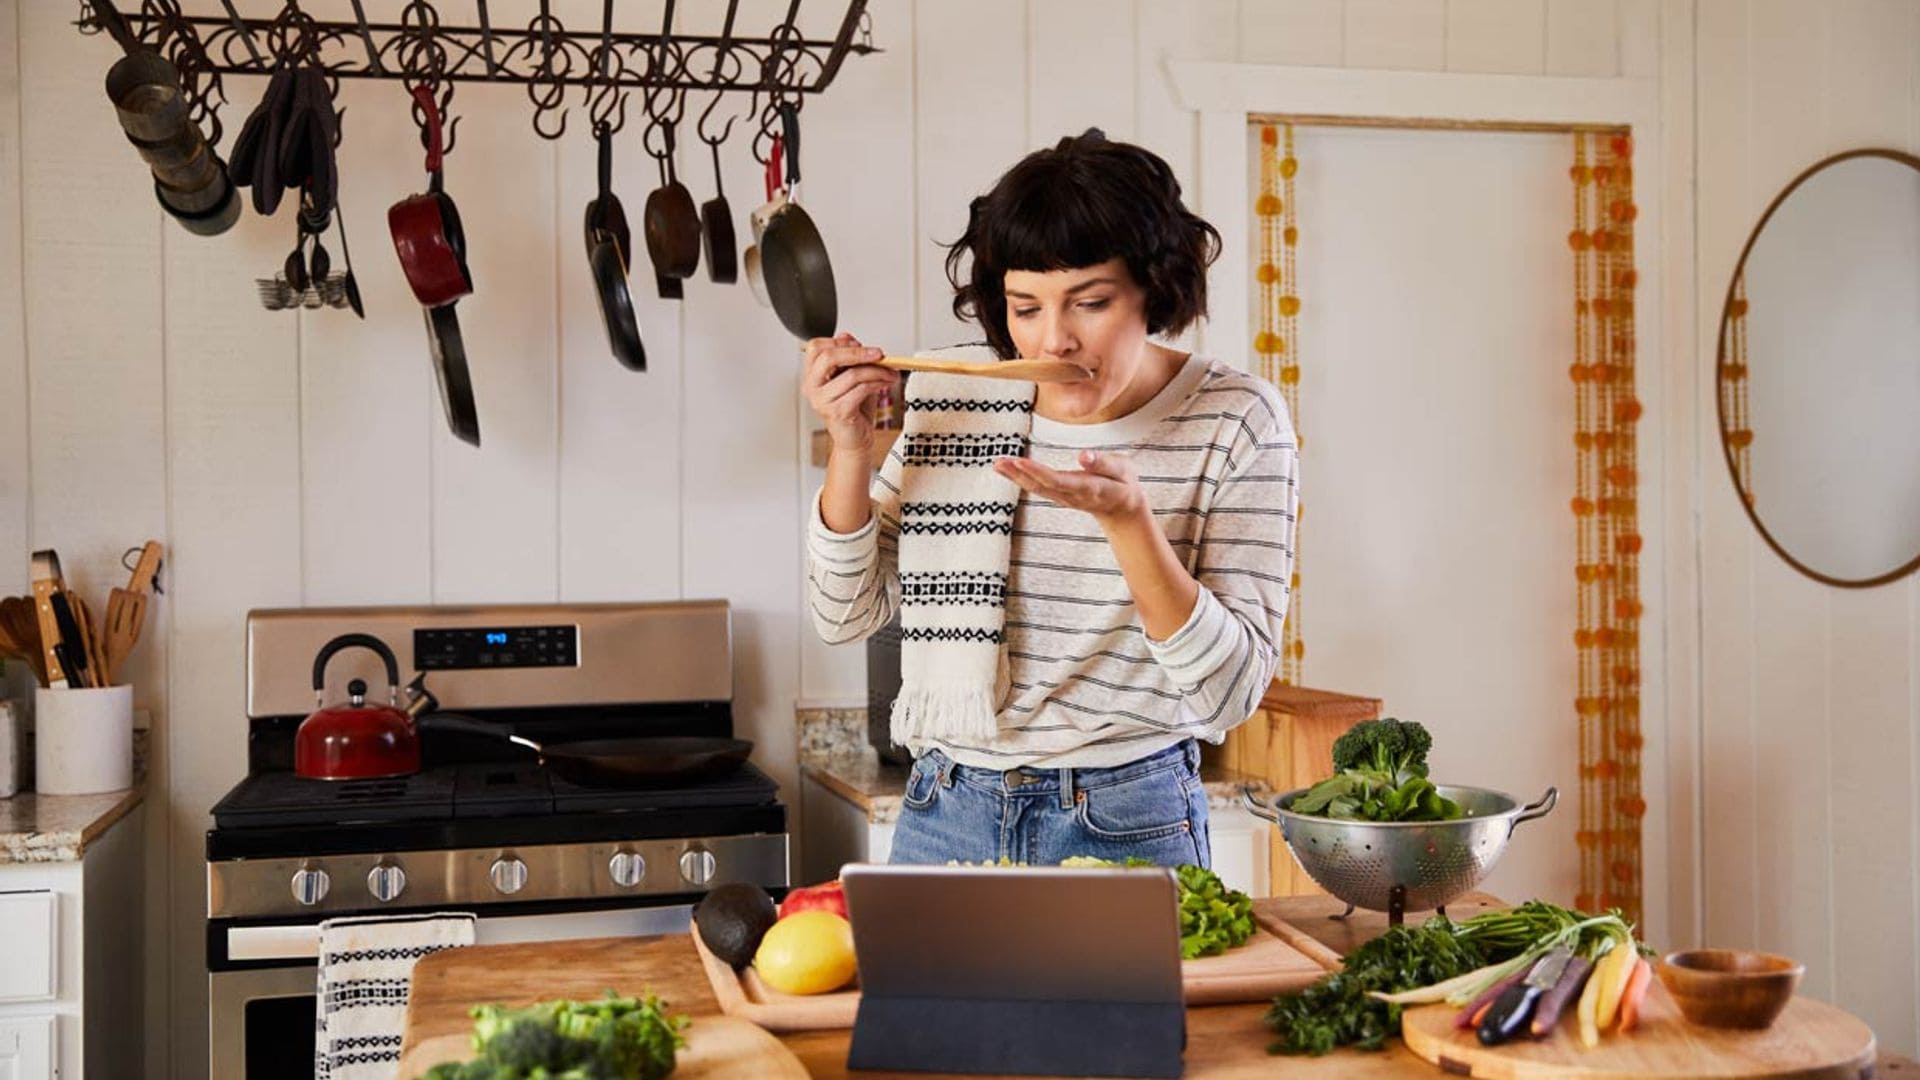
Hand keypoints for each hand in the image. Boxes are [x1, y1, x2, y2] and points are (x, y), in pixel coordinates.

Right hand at [803, 332, 899, 453]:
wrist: (855, 439)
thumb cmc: (853, 409)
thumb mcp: (852, 377)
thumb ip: (848, 357)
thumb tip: (846, 336)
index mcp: (812, 375)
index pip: (815, 347)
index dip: (839, 342)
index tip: (860, 345)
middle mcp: (812, 387)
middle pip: (829, 357)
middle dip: (858, 352)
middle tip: (879, 354)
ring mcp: (822, 401)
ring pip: (852, 374)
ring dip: (877, 370)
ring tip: (890, 372)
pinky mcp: (838, 412)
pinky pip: (861, 389)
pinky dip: (878, 383)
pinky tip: (886, 383)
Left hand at [993, 450, 1146, 526]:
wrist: (1122, 509)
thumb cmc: (1123, 484)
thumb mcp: (1123, 470)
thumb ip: (1104, 463)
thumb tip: (1083, 456)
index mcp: (1088, 488)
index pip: (1058, 481)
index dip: (1038, 472)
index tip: (1019, 461)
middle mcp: (1071, 495)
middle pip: (1041, 486)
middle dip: (1019, 475)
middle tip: (999, 462)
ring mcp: (1063, 498)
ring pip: (1036, 488)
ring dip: (1015, 477)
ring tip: (997, 464)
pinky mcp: (1058, 495)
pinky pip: (1036, 487)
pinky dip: (1020, 478)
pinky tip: (1007, 468)